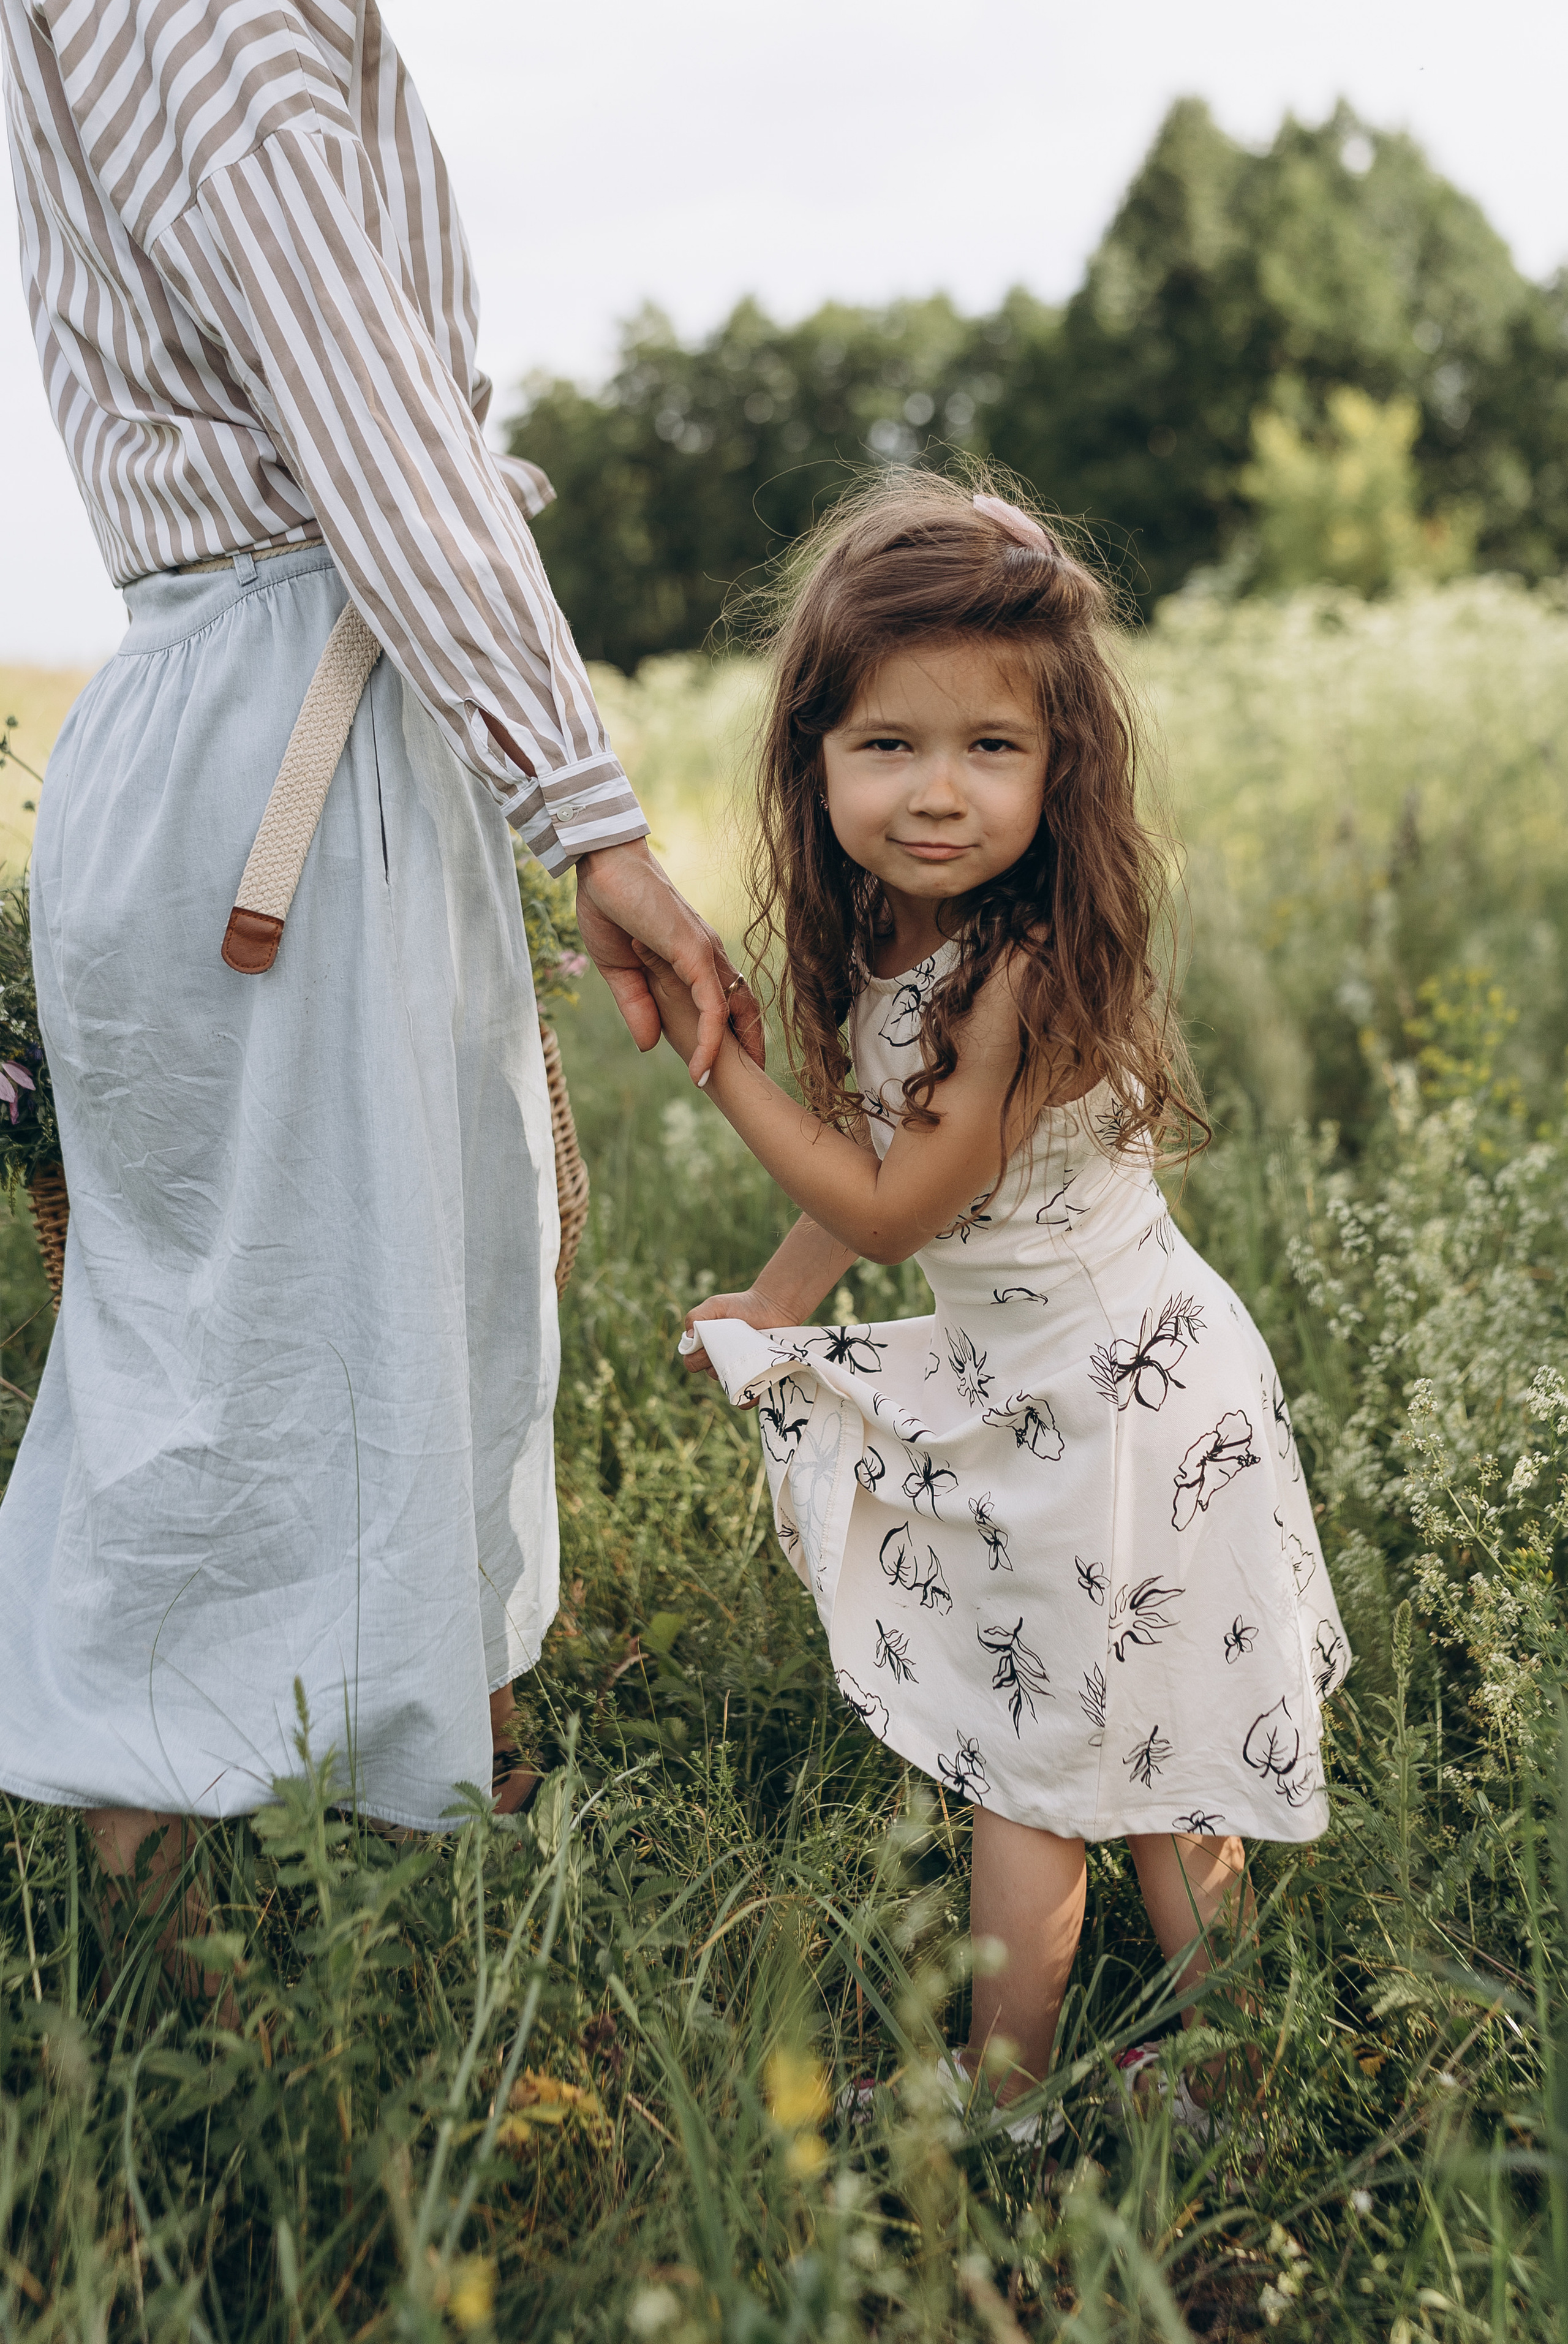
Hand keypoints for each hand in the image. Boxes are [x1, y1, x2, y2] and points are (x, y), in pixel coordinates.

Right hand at [575, 839, 763, 1085]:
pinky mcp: (694, 953)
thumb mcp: (619, 970)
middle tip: (751, 1083)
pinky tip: (701, 1068)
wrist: (600, 866)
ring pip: (733, 1011)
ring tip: (725, 1089)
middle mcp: (708, 957)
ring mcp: (704, 954)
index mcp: (693, 958)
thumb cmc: (609, 908)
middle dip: (750, 1047)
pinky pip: (710, 1006)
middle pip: (743, 1007)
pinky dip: (709, 1040)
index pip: (725, 1001)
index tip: (725, 1067)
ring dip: (735, 1053)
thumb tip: (650, 1046)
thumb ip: (637, 1006)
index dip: (731, 1033)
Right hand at [681, 1284, 794, 1386]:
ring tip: (748, 1364)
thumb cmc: (741, 1306)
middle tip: (733, 1350)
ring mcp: (740, 1372)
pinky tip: (757, 1386)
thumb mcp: (715, 1305)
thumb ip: (696, 1316)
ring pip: (729, 1388)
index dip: (698, 1357)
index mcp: (707, 1349)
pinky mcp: (758, 1379)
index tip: (710, 1344)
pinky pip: (748, 1399)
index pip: (692, 1363)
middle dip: (719, 1366)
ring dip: (735, 1380)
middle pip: (711, 1375)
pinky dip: (750, 1397)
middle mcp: (721, 1363)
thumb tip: (689, 1337)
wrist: (773, 1307)